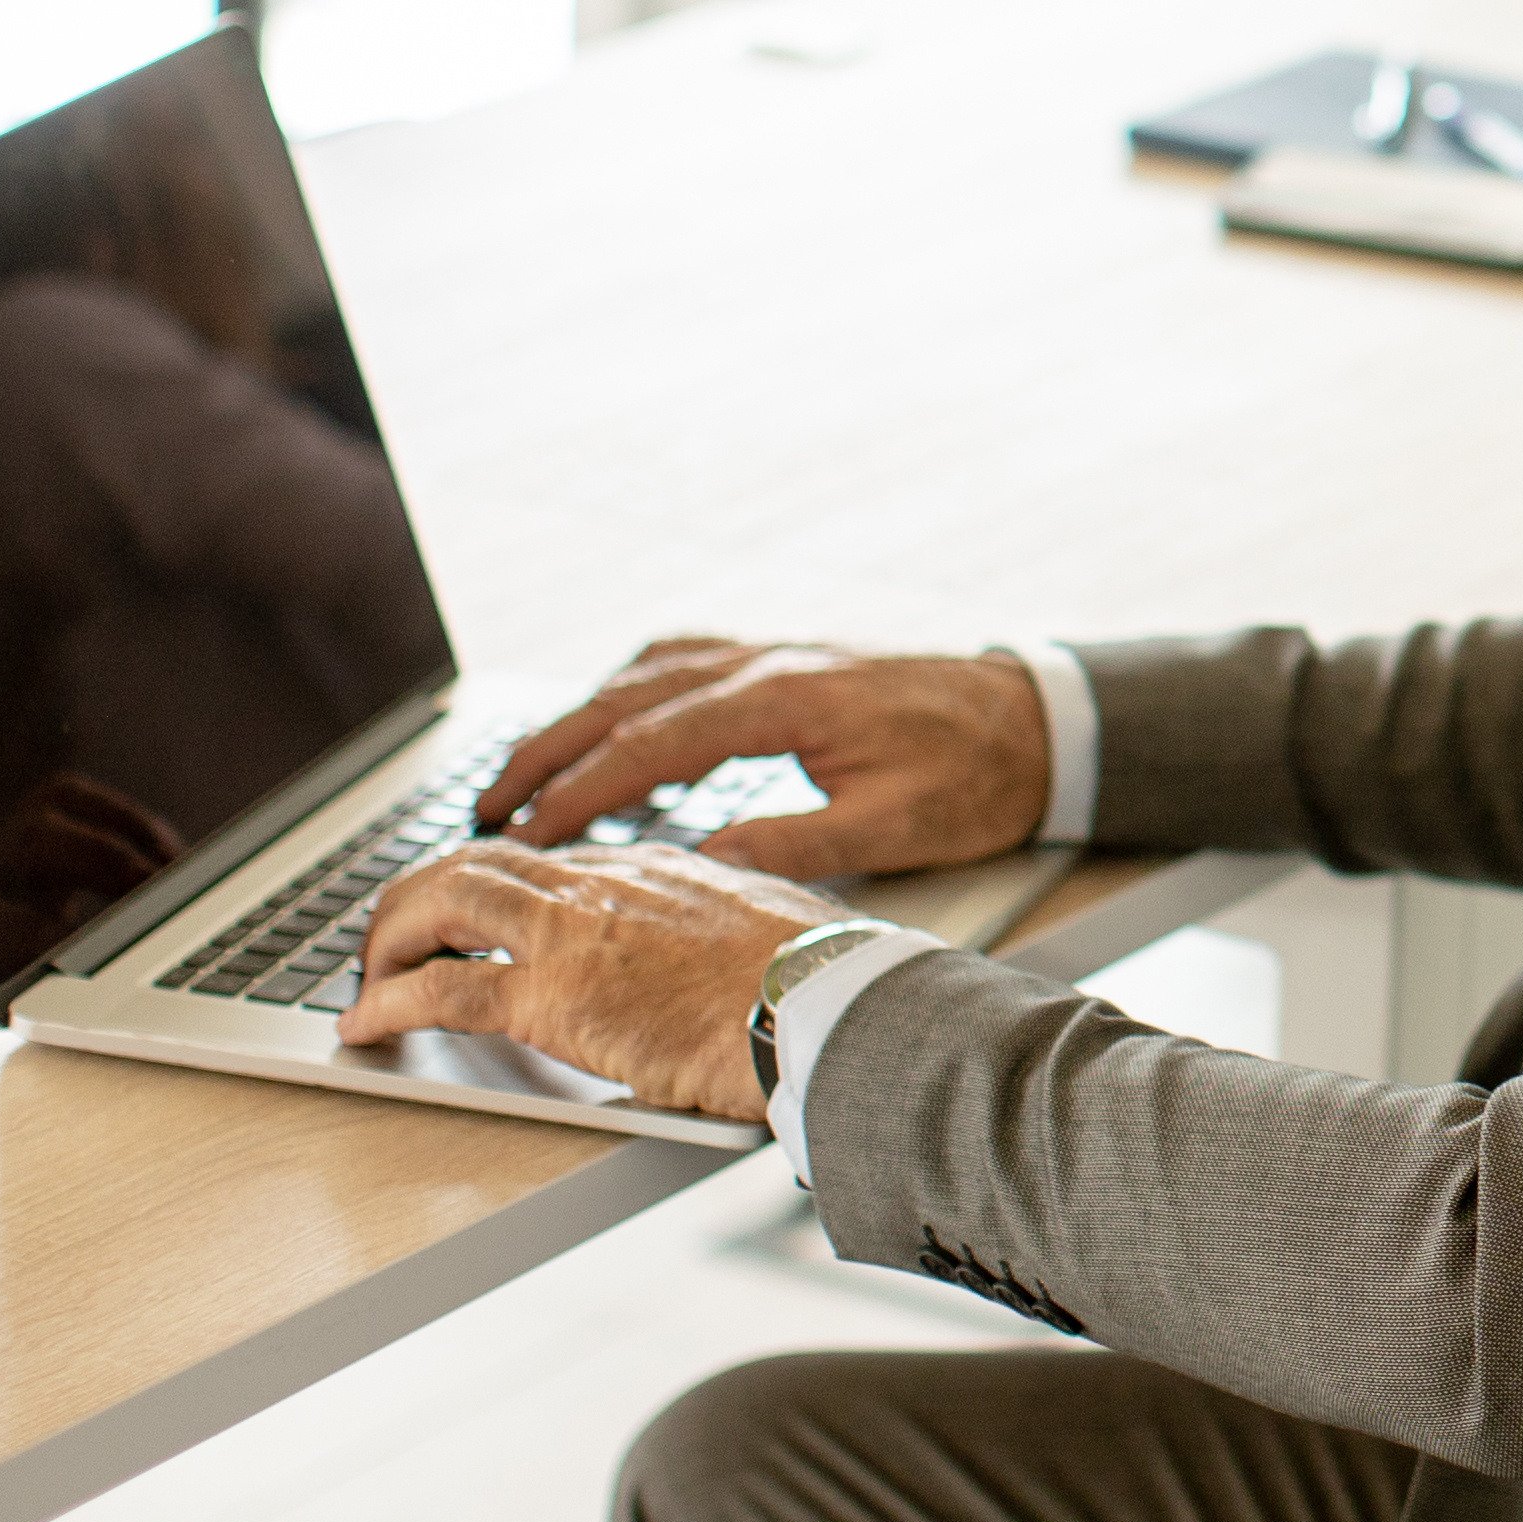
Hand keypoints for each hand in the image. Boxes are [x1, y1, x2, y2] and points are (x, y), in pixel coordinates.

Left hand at [335, 842, 829, 1119]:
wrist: (831, 1008)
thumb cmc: (820, 983)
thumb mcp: (766, 927)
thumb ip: (724, 922)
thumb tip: (719, 943)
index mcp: (655, 865)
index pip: (543, 857)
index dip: (484, 883)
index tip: (461, 915)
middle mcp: (605, 882)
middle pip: (475, 863)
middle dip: (414, 899)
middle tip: (390, 943)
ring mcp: (575, 934)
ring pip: (442, 904)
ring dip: (390, 940)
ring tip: (367, 978)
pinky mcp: (558, 998)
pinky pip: (444, 992)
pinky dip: (390, 1004)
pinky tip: (368, 1026)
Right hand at [471, 636, 1049, 877]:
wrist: (1039, 717)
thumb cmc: (977, 774)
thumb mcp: (889, 828)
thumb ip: (791, 845)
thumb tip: (697, 868)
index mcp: (786, 701)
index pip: (652, 743)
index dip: (579, 790)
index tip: (523, 832)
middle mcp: (768, 662)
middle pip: (626, 699)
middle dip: (547, 751)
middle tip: (484, 806)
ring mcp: (775, 653)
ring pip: (647, 675)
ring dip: (580, 721)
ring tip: (528, 779)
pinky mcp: (787, 661)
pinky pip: (685, 664)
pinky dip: (634, 696)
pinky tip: (618, 732)